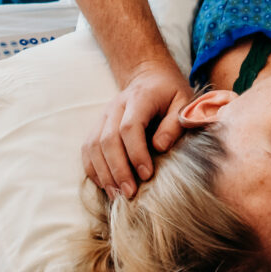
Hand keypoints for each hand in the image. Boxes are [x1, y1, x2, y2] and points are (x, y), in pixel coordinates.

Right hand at [82, 59, 192, 198]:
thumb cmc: (169, 93)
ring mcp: (103, 116)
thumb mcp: (183, 102)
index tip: (146, 174)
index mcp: (139, 97)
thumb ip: (175, 123)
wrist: (149, 76)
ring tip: (117, 195)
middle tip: (130, 192)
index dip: (136, 153)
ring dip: (104, 173)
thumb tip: (160, 147)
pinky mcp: (97, 126)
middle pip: (108, 139)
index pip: (129, 127)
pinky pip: (87, 149)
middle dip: (118, 169)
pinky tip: (105, 185)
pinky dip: (93, 169)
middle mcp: (116, 106)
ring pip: (93, 146)